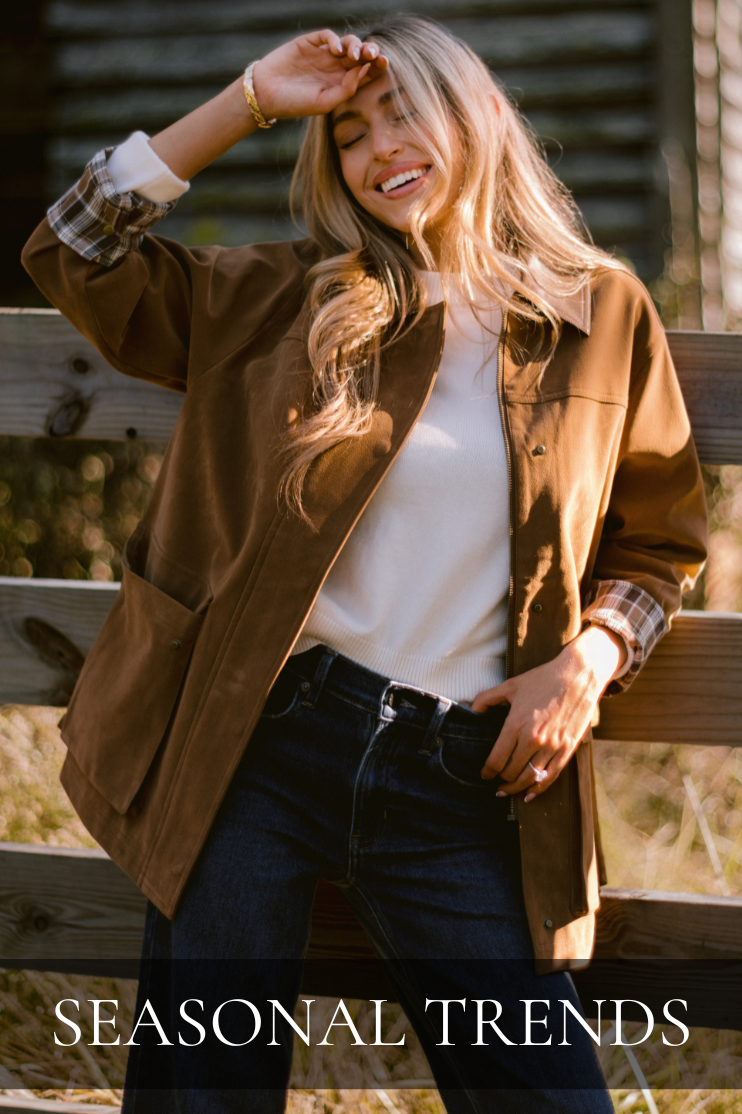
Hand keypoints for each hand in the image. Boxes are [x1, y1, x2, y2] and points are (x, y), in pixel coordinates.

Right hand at [252, 31, 388, 120]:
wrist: (266, 94)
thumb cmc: (295, 104)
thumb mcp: (324, 103)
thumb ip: (345, 89)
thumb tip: (362, 71)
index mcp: (342, 83)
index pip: (365, 72)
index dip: (376, 66)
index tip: (384, 62)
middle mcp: (335, 68)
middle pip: (360, 54)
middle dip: (369, 51)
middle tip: (371, 55)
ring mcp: (322, 54)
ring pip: (347, 42)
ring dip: (354, 45)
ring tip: (350, 55)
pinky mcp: (309, 43)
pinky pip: (327, 36)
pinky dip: (334, 39)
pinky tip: (335, 49)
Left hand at [471, 626, 626, 801]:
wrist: (578, 675)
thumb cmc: (543, 679)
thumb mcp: (510, 686)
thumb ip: (487, 699)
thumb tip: (471, 711)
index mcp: (516, 724)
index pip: (496, 759)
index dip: (487, 771)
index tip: (484, 774)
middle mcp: (533, 739)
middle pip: (511, 772)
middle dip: (501, 780)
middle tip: (495, 783)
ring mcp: (552, 746)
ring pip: (530, 778)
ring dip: (517, 787)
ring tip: (508, 790)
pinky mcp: (567, 749)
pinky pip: (551, 776)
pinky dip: (539, 788)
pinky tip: (530, 794)